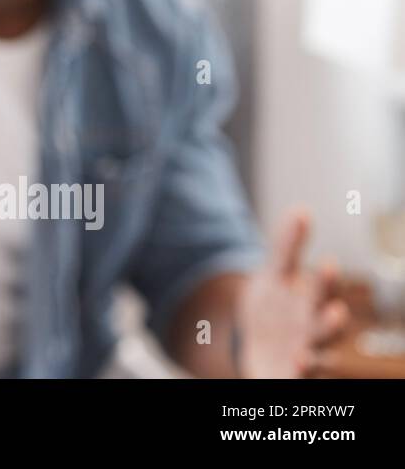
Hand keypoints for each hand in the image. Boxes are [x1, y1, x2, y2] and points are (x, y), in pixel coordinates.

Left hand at [236, 209, 350, 376]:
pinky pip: (300, 379)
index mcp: (310, 305)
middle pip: (326, 327)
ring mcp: (305, 356)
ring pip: (320, 357)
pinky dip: (301, 372)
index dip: (327, 280)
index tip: (329, 264)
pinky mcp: (291, 377)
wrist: (252, 345)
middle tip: (336, 310)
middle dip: (331, 320)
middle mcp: (313, 332)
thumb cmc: (273, 309)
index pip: (322, 291)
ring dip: (318, 354)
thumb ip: (287, 248)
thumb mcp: (273, 276)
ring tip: (306, 351)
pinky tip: (296, 362)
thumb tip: (302, 209)